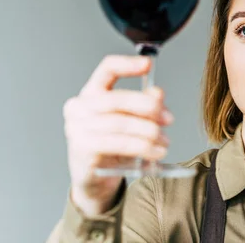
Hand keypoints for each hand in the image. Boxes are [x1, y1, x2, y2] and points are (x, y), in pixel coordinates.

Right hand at [63, 55, 172, 214]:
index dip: (127, 64)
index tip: (148, 64)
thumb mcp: (130, 122)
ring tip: (165, 141)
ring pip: (120, 123)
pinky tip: (156, 152)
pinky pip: (118, 144)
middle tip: (168, 118)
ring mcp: (76, 129)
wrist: (94, 180)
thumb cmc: (111, 147)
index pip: (106, 69)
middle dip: (147, 106)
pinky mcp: (83, 150)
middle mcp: (78, 108)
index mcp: (89, 94)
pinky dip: (141, 147)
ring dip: (148, 132)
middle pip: (116, 99)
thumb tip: (158, 93)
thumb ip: (143, 104)